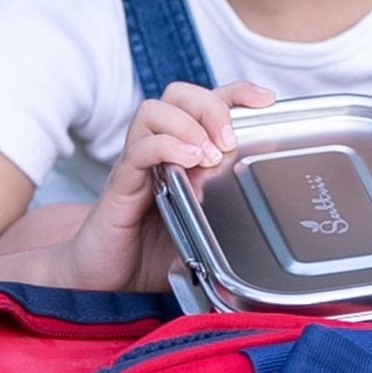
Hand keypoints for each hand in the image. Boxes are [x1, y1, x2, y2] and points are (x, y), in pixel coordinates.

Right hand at [52, 80, 274, 292]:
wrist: (105, 279)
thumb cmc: (153, 253)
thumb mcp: (205, 231)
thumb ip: (228, 215)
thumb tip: (261, 213)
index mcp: (180, 154)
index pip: (205, 103)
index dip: (236, 93)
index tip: (265, 100)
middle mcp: (157, 150)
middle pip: (178, 94)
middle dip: (211, 105)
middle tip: (228, 140)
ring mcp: (137, 164)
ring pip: (154, 111)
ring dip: (188, 124)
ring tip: (208, 155)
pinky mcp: (120, 185)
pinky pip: (139, 150)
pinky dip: (167, 147)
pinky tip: (188, 163)